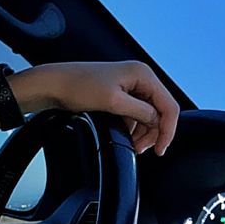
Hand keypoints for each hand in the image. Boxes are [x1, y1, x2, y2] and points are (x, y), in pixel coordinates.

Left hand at [8, 61, 178, 155]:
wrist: (55, 84)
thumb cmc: (78, 86)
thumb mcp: (114, 102)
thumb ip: (141, 113)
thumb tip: (157, 122)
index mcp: (143, 74)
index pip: (169, 106)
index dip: (167, 130)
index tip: (160, 148)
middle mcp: (141, 78)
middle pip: (161, 112)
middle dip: (154, 133)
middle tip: (141, 149)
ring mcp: (132, 86)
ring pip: (150, 116)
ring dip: (144, 133)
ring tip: (133, 145)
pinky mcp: (123, 95)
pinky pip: (138, 115)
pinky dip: (134, 128)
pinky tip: (126, 136)